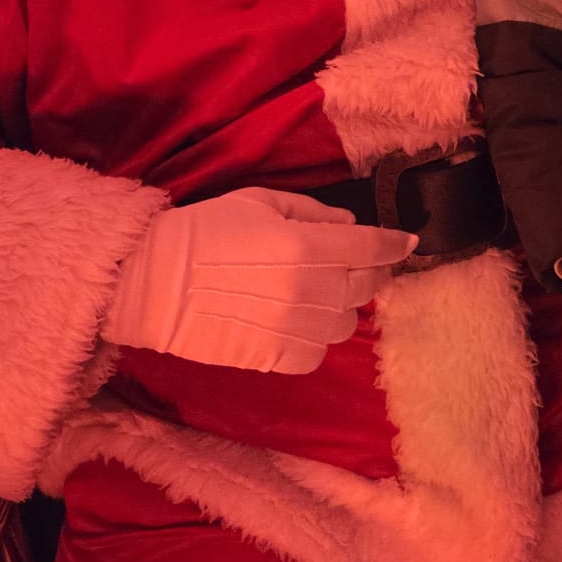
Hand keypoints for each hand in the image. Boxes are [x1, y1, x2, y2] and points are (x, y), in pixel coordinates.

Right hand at [103, 187, 417, 373]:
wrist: (152, 283)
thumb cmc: (203, 231)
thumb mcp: (259, 202)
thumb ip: (312, 211)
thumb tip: (350, 226)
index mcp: (306, 245)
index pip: (371, 247)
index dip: (395, 244)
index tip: (408, 242)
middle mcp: (309, 289)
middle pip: (365, 286)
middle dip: (367, 272)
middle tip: (352, 265)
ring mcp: (295, 328)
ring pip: (346, 323)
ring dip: (339, 307)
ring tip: (314, 296)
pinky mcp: (277, 358)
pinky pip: (317, 354)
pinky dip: (314, 339)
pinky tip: (294, 323)